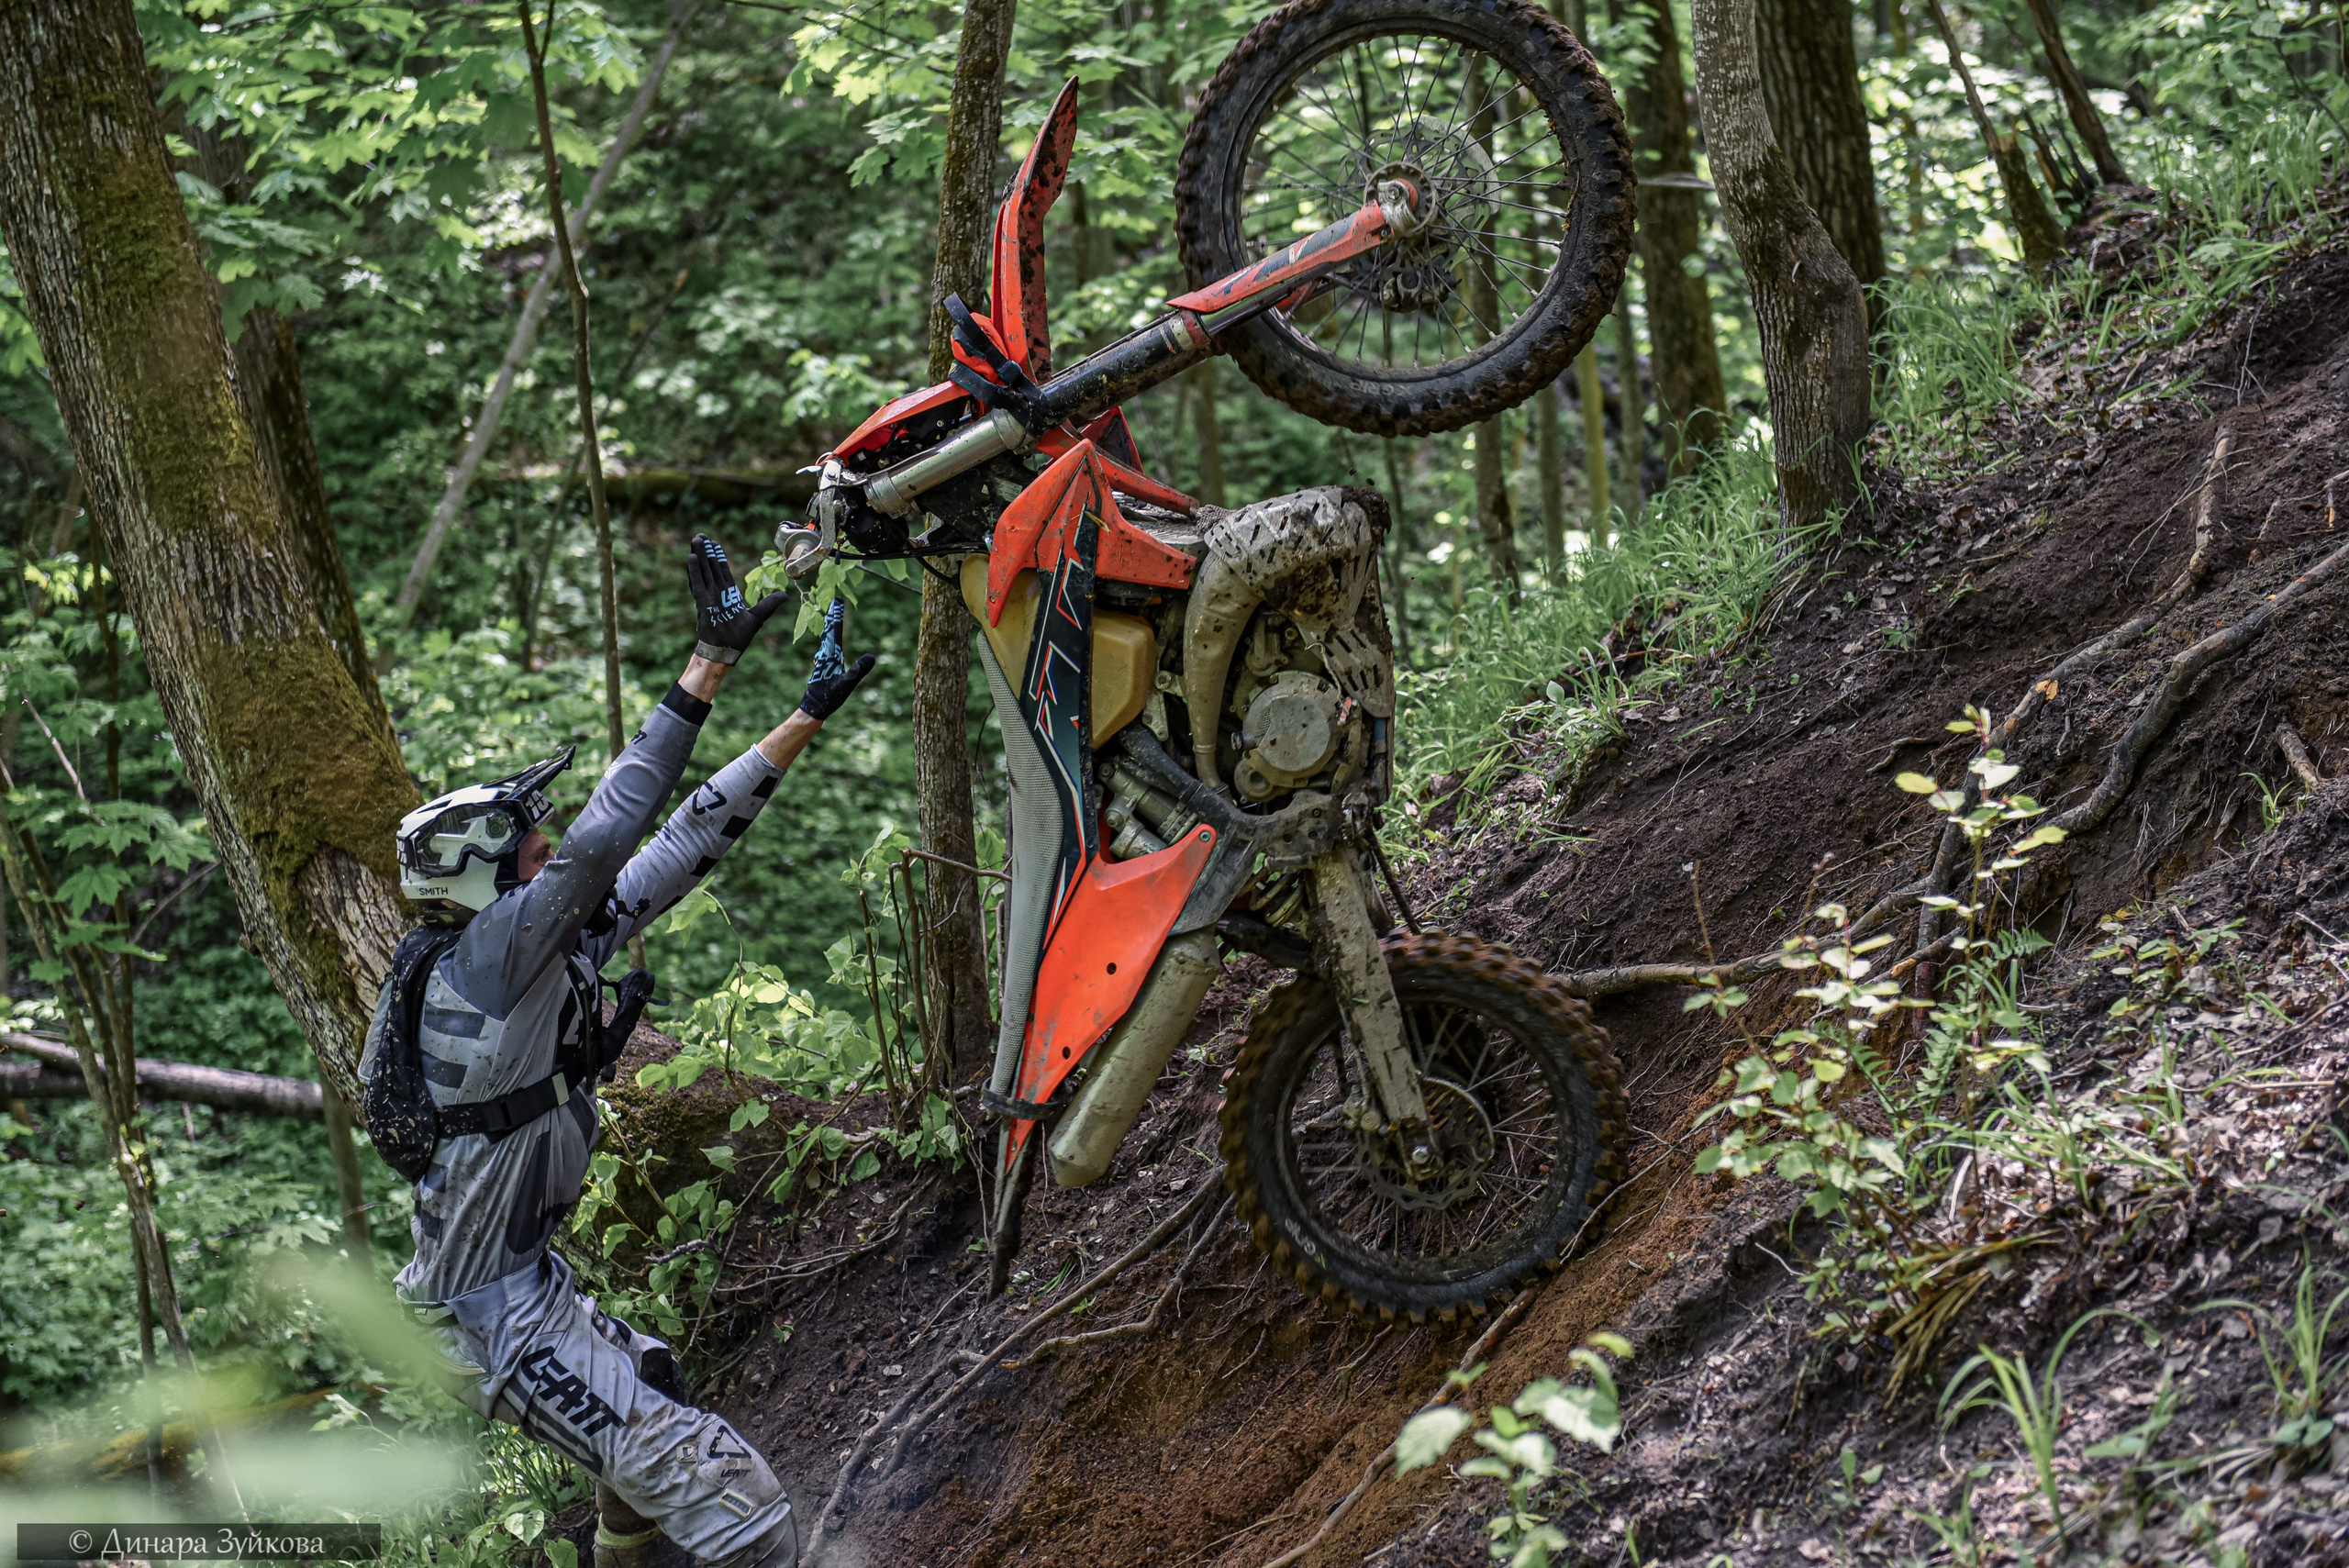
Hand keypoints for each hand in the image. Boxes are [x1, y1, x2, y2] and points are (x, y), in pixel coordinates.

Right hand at [688, 533, 784, 663]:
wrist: (726, 651)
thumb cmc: (738, 637)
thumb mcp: (758, 617)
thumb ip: (769, 604)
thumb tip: (785, 595)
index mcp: (728, 595)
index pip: (722, 572)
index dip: (719, 558)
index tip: (715, 544)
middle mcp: (717, 593)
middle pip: (710, 568)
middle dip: (706, 552)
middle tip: (701, 536)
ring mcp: (708, 597)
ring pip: (703, 572)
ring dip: (699, 556)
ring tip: (696, 540)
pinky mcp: (703, 603)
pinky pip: (698, 584)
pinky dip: (694, 572)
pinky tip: (691, 558)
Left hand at [797, 597, 877, 721]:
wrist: (813, 709)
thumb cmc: (828, 698)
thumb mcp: (846, 685)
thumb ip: (858, 671)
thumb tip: (872, 656)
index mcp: (830, 655)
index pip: (834, 630)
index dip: (837, 615)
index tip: (838, 600)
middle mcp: (825, 654)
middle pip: (829, 629)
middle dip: (833, 614)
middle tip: (835, 600)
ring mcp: (824, 659)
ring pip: (827, 637)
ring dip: (830, 623)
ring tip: (832, 613)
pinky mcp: (824, 664)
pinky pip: (827, 645)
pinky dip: (829, 635)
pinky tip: (830, 637)